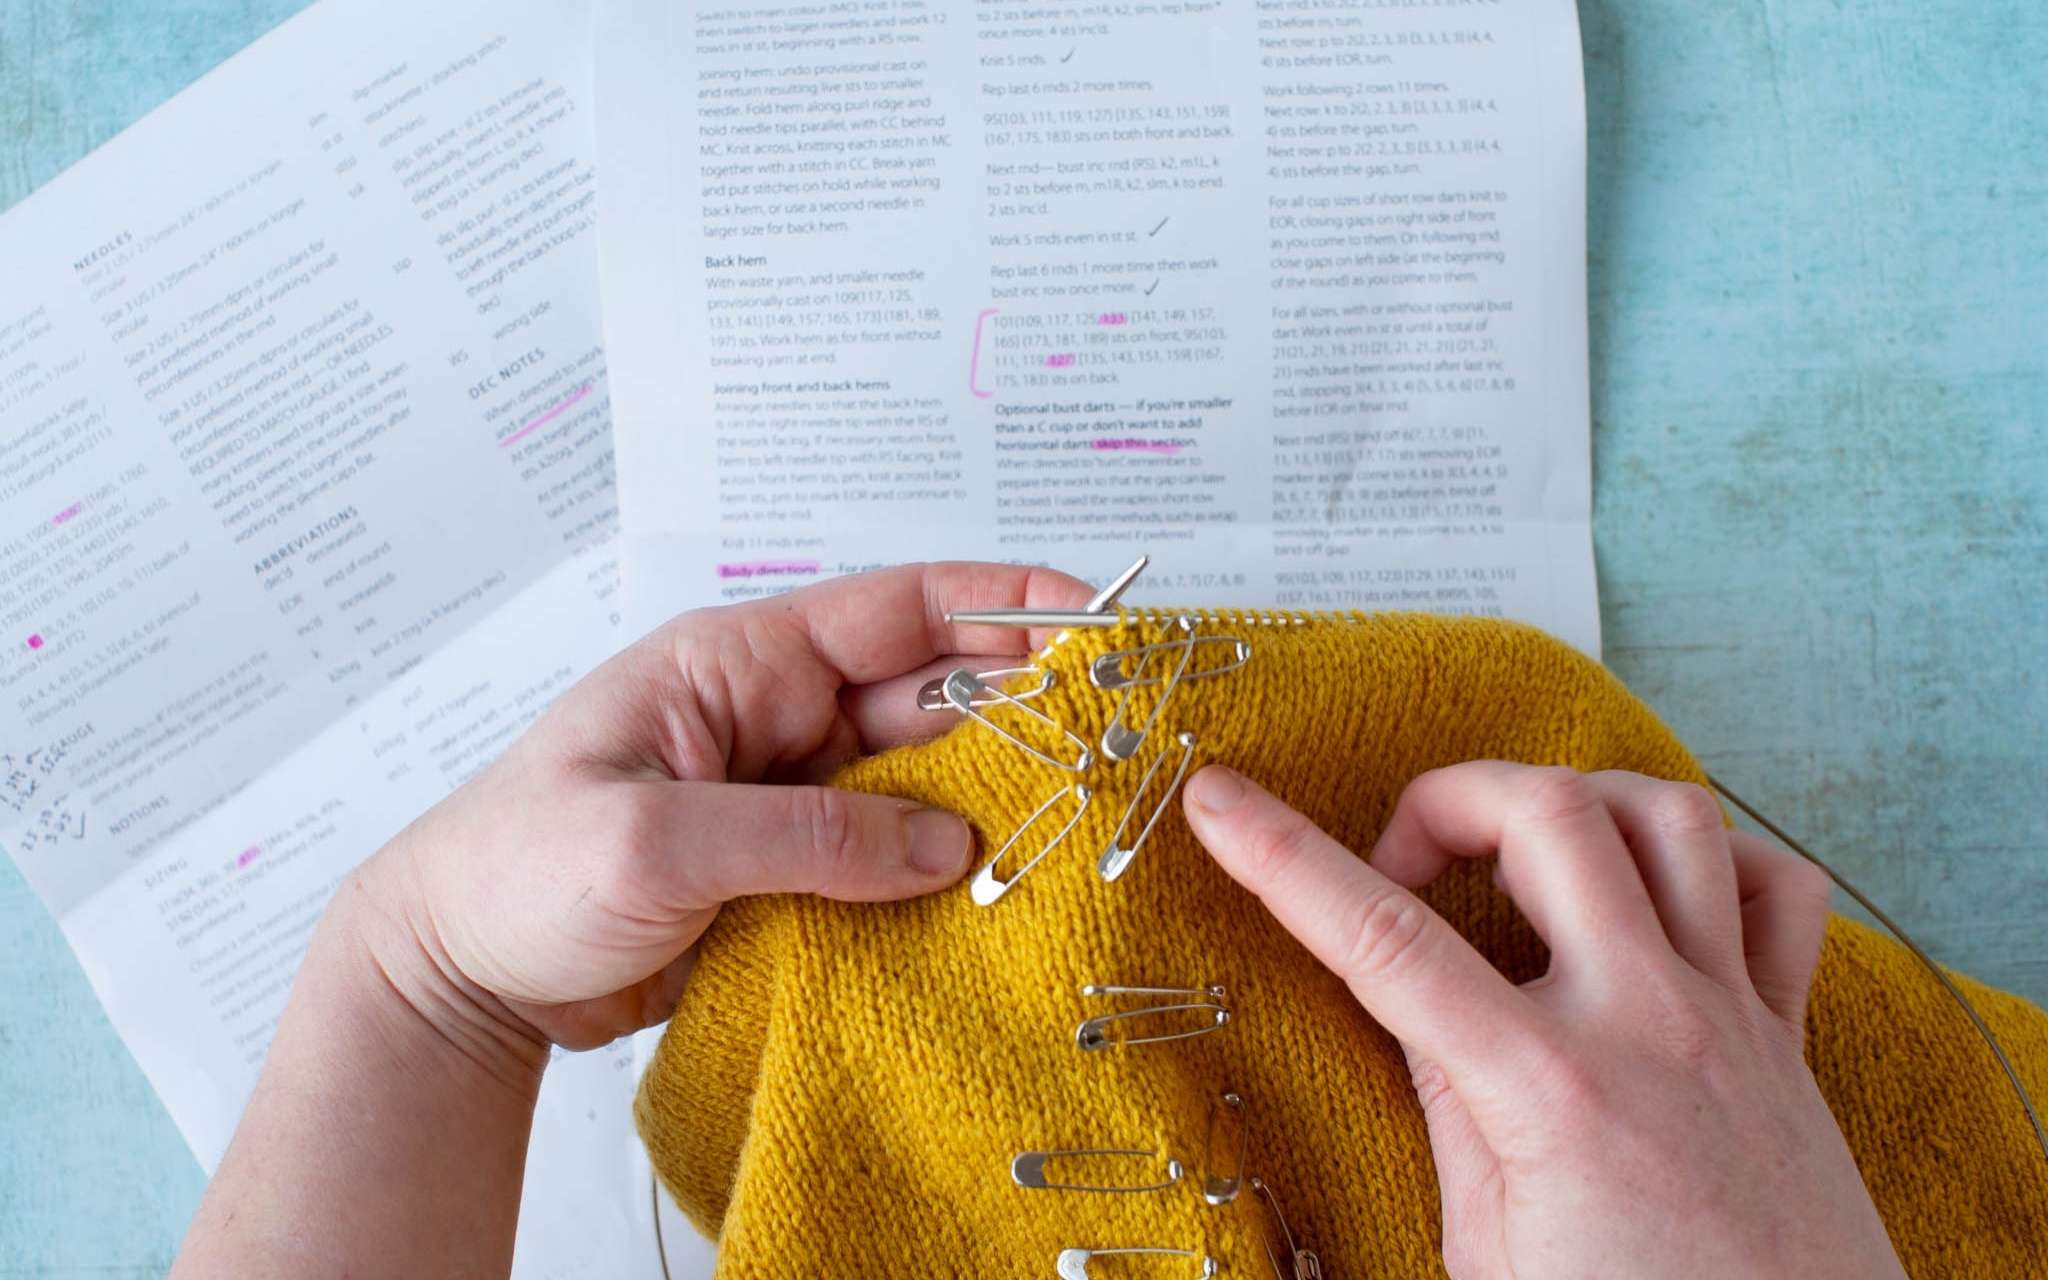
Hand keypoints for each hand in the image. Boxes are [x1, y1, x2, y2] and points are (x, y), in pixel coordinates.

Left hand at [351, 561, 1092, 1065]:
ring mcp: (786, 797)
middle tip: (1112, 751)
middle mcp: (776, 717)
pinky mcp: (789, 872)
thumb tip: (949, 848)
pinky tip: (994, 906)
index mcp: (740, 663)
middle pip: (929, 699)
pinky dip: (940, 883)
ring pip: (920, 788)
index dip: (1006, 603)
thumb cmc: (517, 872)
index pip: (900, 609)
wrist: (457, 978)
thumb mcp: (654, 842)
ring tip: (1072, 837)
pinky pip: (887, 863)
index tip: (1097, 620)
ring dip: (987, 811)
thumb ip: (803, 840)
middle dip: (1021, 718)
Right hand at [1182, 761, 1905, 1279]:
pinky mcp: (1786, 1030)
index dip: (1281, 855)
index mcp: (1549, 1090)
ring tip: (1521, 858)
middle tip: (1404, 865)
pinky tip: (1651, 894)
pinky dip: (1711, 859)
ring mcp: (1729, 1012)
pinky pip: (1777, 885)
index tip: (1218, 800)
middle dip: (1447, 799)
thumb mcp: (1491, 1250)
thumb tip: (1416, 1010)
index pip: (1385, 938)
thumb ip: (1450, 1110)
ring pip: (1670, 816)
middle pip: (1547, 814)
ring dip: (1578, 805)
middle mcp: (1646, 1021)